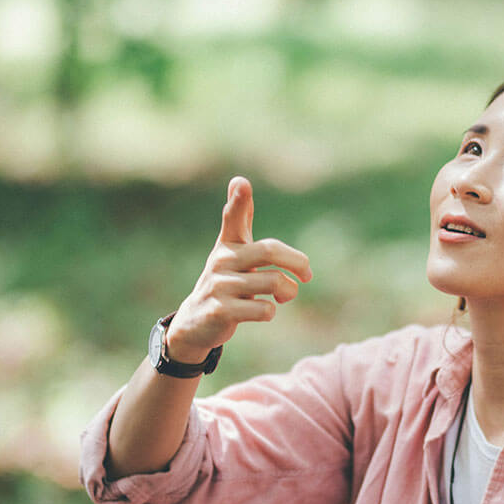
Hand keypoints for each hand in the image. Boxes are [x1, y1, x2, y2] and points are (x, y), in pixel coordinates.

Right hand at [165, 176, 313, 363]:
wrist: (196, 323)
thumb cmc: (225, 281)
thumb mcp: (232, 251)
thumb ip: (239, 219)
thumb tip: (239, 180)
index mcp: (229, 245)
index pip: (232, 218)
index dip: (238, 201)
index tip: (242, 183)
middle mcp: (222, 261)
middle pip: (270, 251)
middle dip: (297, 262)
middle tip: (307, 275)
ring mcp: (220, 286)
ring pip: (273, 282)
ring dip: (288, 292)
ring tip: (283, 296)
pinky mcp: (221, 311)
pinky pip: (264, 309)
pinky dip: (271, 311)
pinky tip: (262, 311)